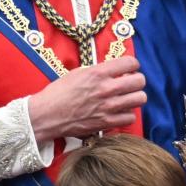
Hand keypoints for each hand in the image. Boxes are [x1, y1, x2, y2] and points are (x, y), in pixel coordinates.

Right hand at [27, 56, 146, 142]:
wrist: (46, 115)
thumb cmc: (58, 93)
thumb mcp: (78, 72)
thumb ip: (99, 70)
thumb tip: (114, 70)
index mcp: (98, 72)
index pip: (130, 62)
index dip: (132, 64)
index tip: (129, 68)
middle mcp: (106, 88)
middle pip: (140, 81)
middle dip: (136, 80)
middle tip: (130, 83)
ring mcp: (108, 107)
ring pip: (140, 99)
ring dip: (135, 97)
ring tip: (127, 97)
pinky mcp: (106, 123)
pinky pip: (130, 117)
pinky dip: (127, 114)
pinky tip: (119, 111)